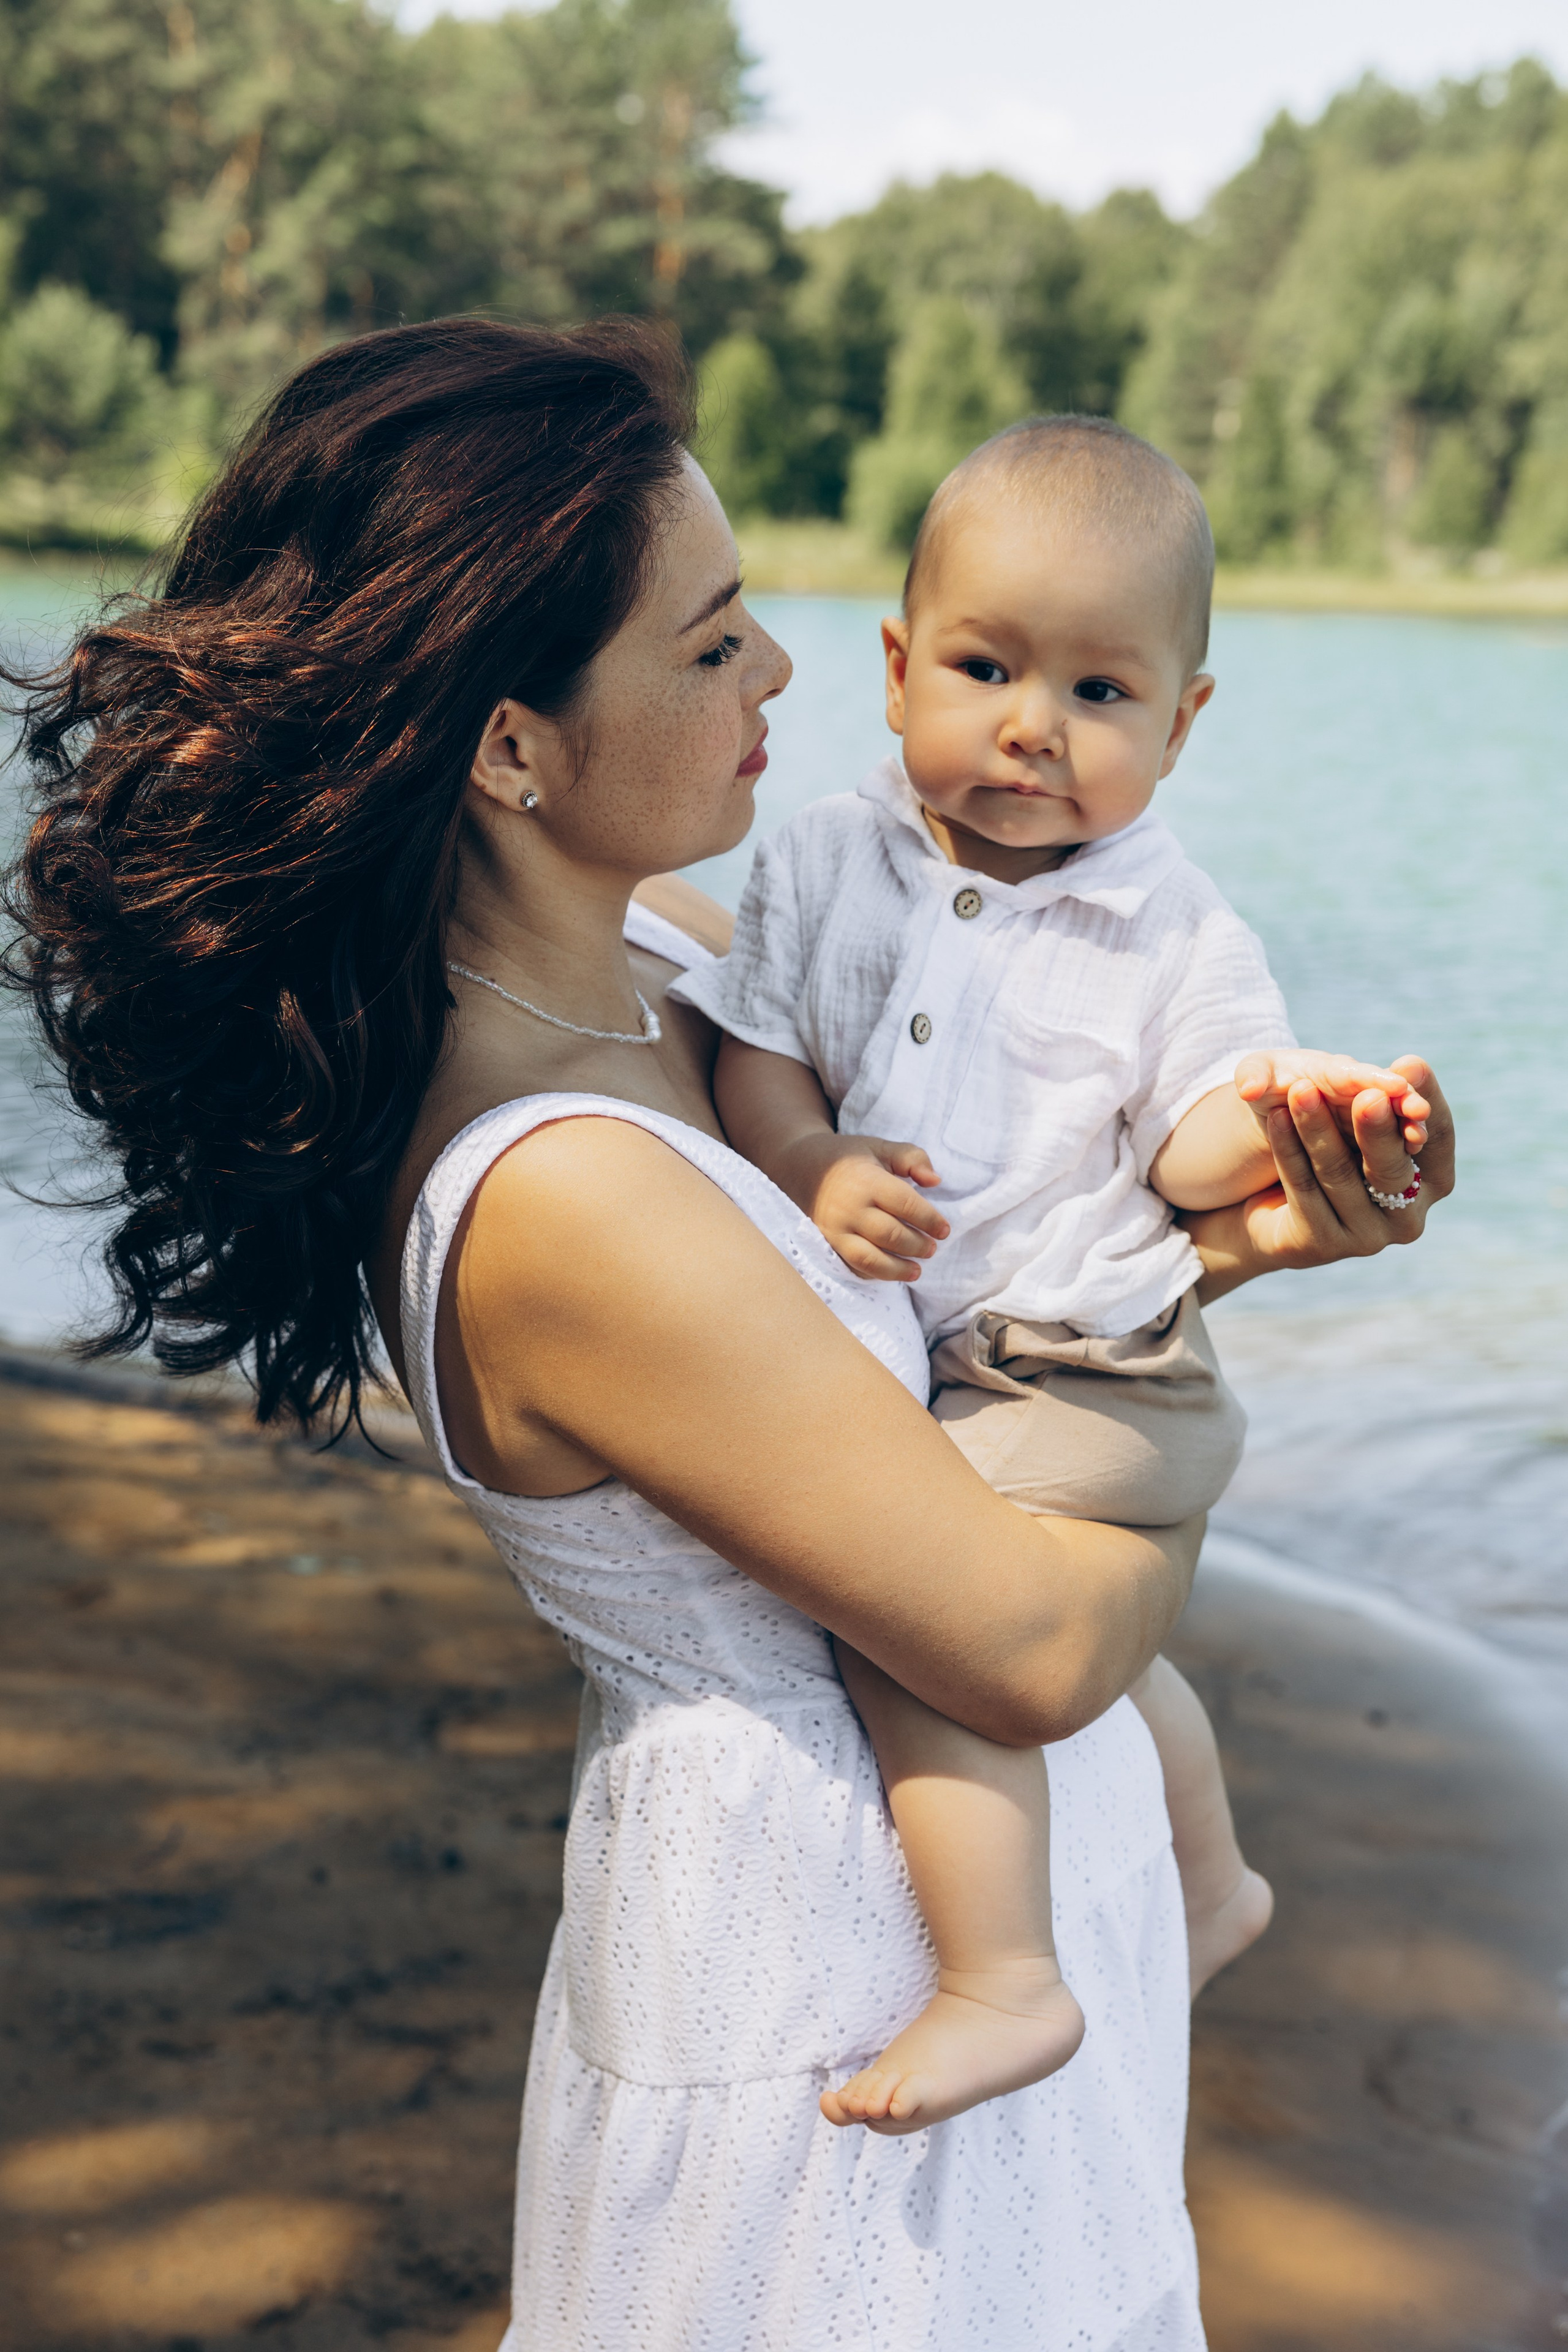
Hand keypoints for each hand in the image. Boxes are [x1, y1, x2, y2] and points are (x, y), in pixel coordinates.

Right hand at [773, 1130, 949, 1282]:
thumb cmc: (847, 1157)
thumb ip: (911, 1158)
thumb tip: (934, 1181)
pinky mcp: (827, 1243)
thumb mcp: (880, 1147)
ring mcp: (836, 1229)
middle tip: (931, 1249)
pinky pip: (852, 1266)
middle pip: (891, 1235)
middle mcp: (850, 1208)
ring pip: (870, 1258)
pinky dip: (874, 1274)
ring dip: (897, 1269)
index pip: (906, 1205)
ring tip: (917, 1270)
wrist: (799, 1167)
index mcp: (867, 1181)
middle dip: (917, 1246)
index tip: (944, 1230)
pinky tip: (890, 1272)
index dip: (930, 1220)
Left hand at [1185, 1057, 1452, 1300]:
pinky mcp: (1321, 1245)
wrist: (1272, 1203)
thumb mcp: (1352, 1111)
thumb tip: (1411, 1065)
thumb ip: (1379, 1085)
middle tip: (1368, 1095)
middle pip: (1394, 1168)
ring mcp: (1366, 1237)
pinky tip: (1275, 1118)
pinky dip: (1289, 1150)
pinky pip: (1303, 1189)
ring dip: (1319, 1129)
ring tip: (1300, 1090)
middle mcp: (1408, 1217)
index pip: (1438, 1137)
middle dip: (1379, 1128)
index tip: (1408, 1067)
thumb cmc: (1330, 1144)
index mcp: (1432, 1180)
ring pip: (1341, 1174)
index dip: (1426, 1101)